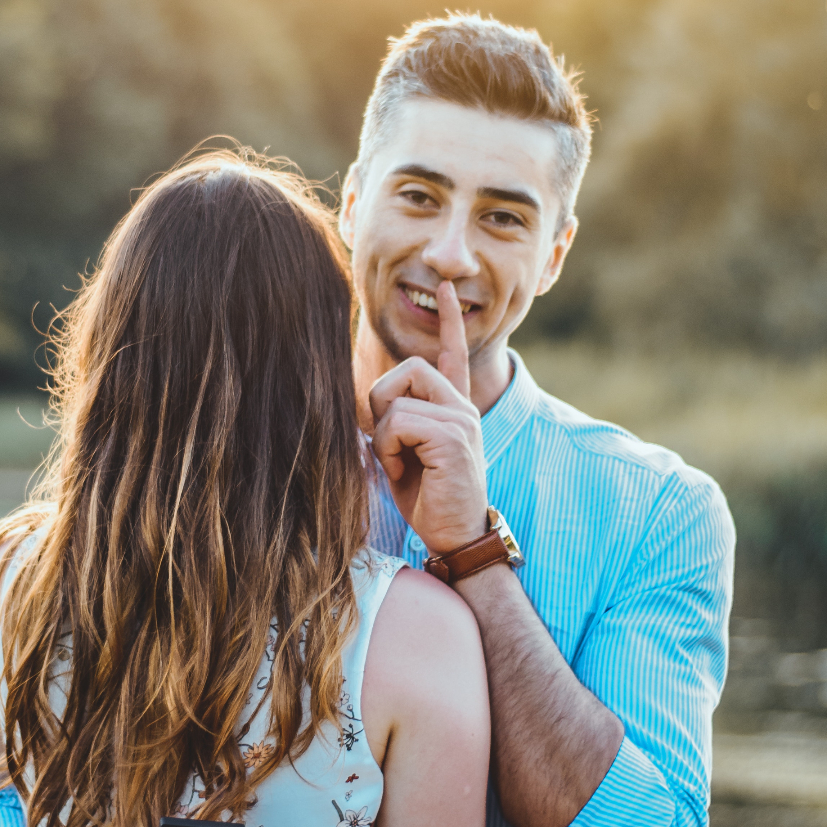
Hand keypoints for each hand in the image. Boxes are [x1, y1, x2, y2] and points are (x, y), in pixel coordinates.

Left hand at [369, 282, 487, 554]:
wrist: (457, 537)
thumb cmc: (429, 502)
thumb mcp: (404, 457)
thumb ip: (392, 426)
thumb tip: (364, 411)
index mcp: (454, 409)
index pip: (453, 354)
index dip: (449, 321)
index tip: (447, 289)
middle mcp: (462, 407)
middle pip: (408, 369)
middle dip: (382, 404)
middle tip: (390, 446)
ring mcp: (461, 419)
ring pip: (396, 401)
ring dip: (383, 438)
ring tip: (400, 466)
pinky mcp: (452, 436)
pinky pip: (398, 423)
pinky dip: (388, 451)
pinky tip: (405, 473)